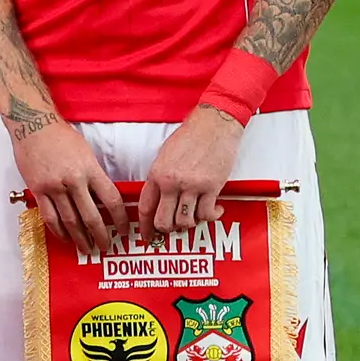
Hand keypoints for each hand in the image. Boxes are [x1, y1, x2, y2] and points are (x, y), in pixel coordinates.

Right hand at [5, 110, 126, 257]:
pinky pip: (50, 216)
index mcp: (90, 169)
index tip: (122, 229)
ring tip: (86, 248)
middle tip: (106, 246)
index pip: (111, 200)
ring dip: (80, 238)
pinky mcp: (38, 190)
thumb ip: (94, 174)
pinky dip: (58, 230)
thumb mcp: (86, 152)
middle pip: (91, 216)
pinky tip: (65, 237)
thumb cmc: (60, 136)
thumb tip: (101, 196)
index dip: (119, 218)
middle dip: (100, 235)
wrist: (33, 125)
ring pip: (70, 221)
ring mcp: (54, 187)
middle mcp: (73, 180)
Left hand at [135, 104, 244, 240]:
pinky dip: (210, 217)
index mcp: (157, 174)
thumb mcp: (165, 156)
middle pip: (164, 221)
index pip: (145, 208)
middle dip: (168, 230)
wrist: (214, 123)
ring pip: (185, 221)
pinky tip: (214, 211)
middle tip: (174, 229)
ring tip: (195, 216)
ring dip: (190, 224)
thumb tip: (159, 198)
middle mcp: (172, 183)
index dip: (145, 227)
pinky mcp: (212, 187)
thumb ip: (160, 178)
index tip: (147, 236)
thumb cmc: (190, 136)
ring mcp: (192, 186)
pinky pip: (206, 214)